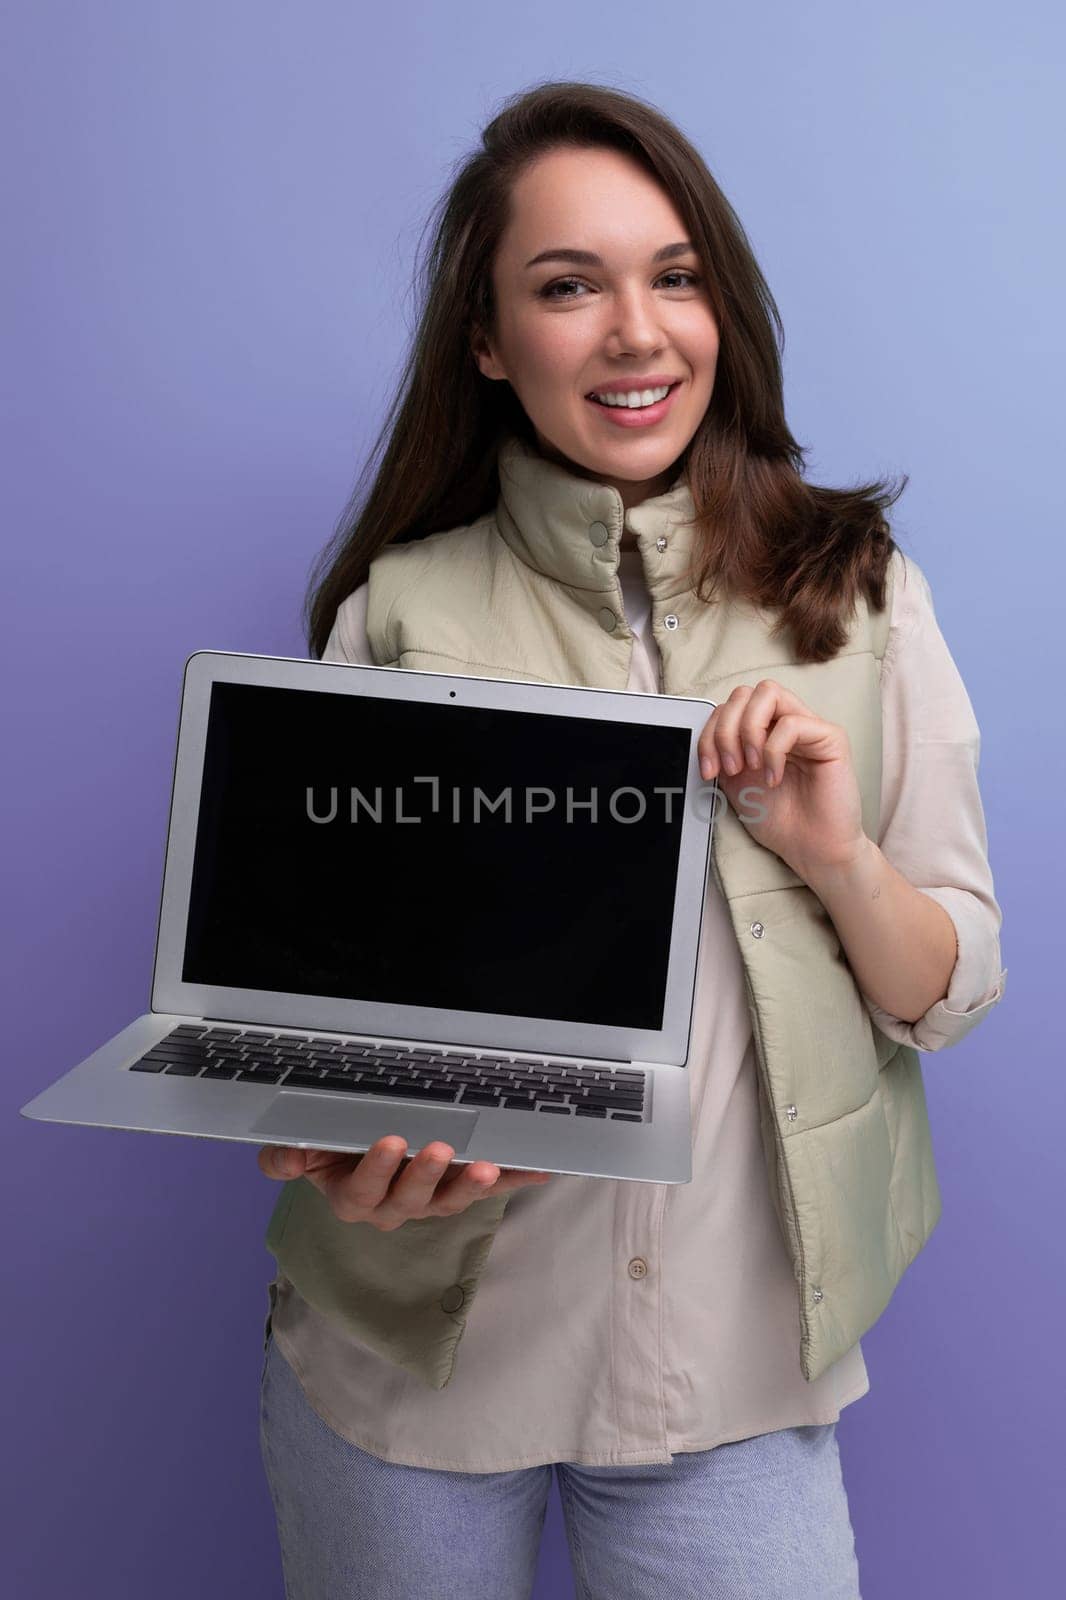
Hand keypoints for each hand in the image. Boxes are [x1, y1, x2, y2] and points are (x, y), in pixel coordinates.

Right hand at [257, 1136, 552, 1229]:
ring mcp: (430, 1199)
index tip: (390, 1140)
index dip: (377, 1169)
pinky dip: (514, 1179)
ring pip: (449, 1200)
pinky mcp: (459, 1188)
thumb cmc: (332, 1147)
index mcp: (356, 1197)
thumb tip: (285, 1157)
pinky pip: (488, 1187)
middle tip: (440, 1149)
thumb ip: (290, 1155)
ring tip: (489, 1168)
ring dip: (471, 1185)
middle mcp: (394, 1206)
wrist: (360, 1152)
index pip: (363, 1190)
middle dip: (425, 1176)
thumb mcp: (306, 1149)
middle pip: (410, 1200)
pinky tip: (540, 1170)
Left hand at [698, 680, 867, 881]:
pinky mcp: (831, 737)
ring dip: (748, 730)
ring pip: (767, 692)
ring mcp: (808, 727)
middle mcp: (784, 723)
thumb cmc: (780, 820)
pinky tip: (774, 777)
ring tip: (750, 766)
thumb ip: (722, 754)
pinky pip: (792, 723)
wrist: (811, 850)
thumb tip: (703, 736)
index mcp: (762, 732)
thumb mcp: (736, 783)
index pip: (728, 707)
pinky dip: (774, 751)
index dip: (710, 734)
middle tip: (731, 768)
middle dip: (725, 730)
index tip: (708, 770)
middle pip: (744, 693)